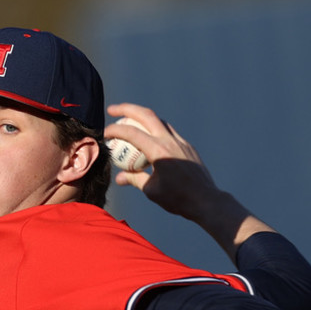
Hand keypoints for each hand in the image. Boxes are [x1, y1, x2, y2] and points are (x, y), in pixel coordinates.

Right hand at [104, 103, 273, 258]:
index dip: (115, 130)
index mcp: (158, 151)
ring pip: (159, 121)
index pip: (132, 133)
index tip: (104, 132)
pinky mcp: (188, 147)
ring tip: (130, 122)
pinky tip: (150, 139)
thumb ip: (134, 179)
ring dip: (143, 117)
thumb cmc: (177, 199)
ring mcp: (181, 142)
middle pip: (146, 115)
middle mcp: (170, 141)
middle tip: (112, 110)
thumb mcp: (151, 191)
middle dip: (127, 108)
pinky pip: (169, 132)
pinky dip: (156, 130)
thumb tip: (119, 177)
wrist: (206, 200)